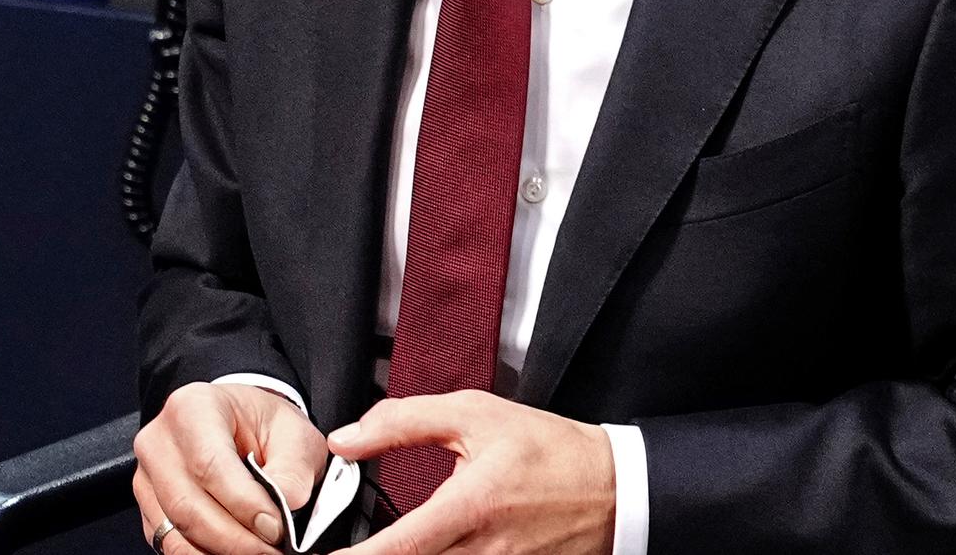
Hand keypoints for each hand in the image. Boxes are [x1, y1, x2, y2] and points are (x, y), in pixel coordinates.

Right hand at [134, 383, 327, 554]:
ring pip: (176, 533)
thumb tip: (282, 510)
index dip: (243, 504)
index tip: (276, 529)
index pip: (209, 464)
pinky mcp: (149, 510)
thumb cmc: (264, 425)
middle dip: (234, 540)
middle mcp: (159, 442)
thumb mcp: (294, 434)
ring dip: (220, 553)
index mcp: (193, 408)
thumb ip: (292, 472)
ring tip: (258, 554)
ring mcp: (148, 478)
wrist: (242, 425)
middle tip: (272, 551)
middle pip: (187, 505)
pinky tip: (236, 553)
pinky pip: (171, 545)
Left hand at [330, 391, 614, 554]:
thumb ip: (403, 421)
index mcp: (471, 505)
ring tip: (379, 547)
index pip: (399, 545)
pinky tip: (423, 550)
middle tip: (342, 553)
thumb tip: (346, 439)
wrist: (613, 489)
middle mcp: (483, 550)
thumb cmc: (548, 450)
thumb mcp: (476, 414)